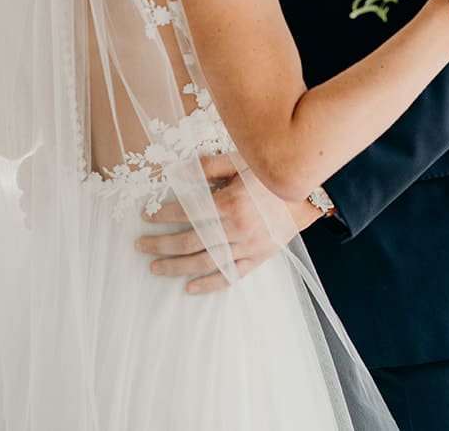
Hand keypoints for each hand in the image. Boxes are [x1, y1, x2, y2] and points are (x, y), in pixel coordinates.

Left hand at [133, 155, 316, 294]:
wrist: (308, 193)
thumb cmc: (270, 174)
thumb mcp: (241, 161)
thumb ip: (208, 167)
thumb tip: (177, 174)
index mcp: (230, 203)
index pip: (187, 213)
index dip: (163, 215)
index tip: (146, 215)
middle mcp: (237, 229)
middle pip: (190, 241)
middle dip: (161, 244)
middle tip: (140, 246)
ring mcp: (247, 247)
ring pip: (205, 262)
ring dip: (177, 267)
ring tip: (155, 268)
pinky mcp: (258, 258)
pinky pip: (230, 275)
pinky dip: (209, 283)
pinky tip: (190, 288)